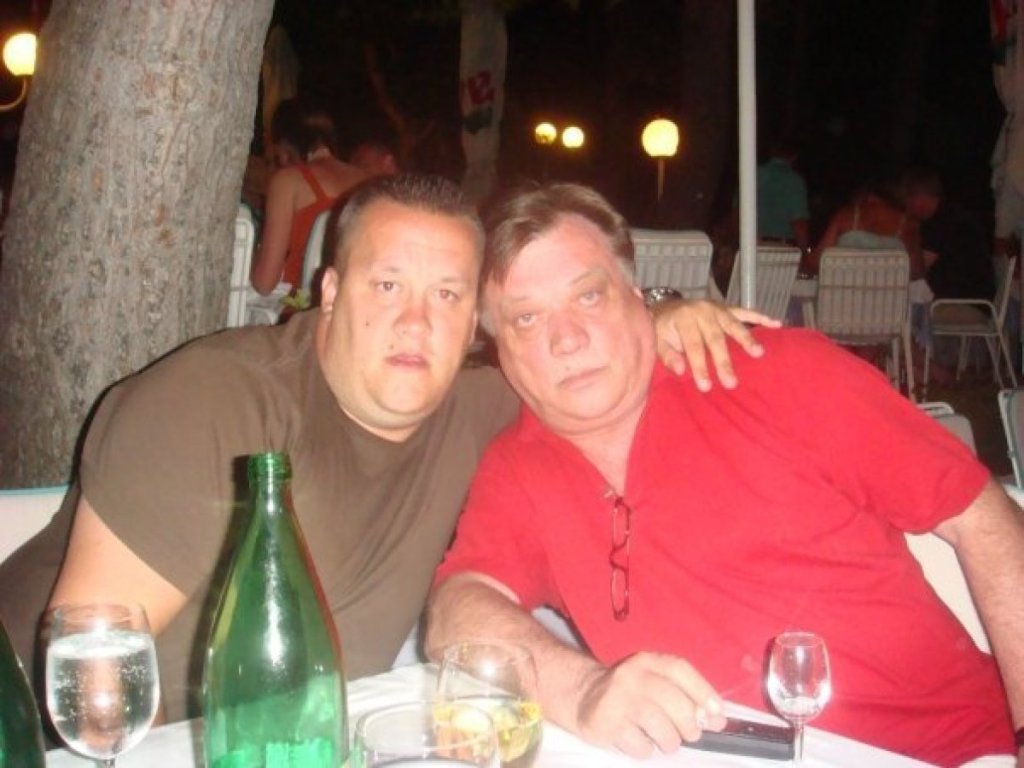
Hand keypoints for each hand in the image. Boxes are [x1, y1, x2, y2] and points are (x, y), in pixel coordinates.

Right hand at [572, 652, 725, 757]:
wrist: (585, 696)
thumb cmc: (630, 693)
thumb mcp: (654, 681)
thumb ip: (684, 694)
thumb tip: (717, 718)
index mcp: (647, 661)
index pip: (680, 669)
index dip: (703, 692)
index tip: (717, 715)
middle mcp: (632, 676)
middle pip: (674, 701)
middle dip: (689, 724)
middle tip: (690, 734)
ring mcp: (617, 700)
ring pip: (660, 728)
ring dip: (670, 741)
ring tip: (664, 740)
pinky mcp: (606, 723)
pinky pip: (641, 745)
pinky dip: (646, 750)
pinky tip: (640, 741)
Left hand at [652, 299, 779, 390]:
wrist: (665, 307)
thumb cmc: (662, 329)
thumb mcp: (657, 341)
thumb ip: (668, 355)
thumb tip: (681, 371)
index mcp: (684, 319)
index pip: (693, 346)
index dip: (700, 366)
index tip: (706, 386)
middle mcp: (702, 311)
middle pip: (716, 338)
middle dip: (724, 361)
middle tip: (731, 383)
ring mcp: (717, 309)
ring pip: (734, 325)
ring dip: (747, 339)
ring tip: (759, 354)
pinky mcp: (727, 308)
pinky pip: (746, 312)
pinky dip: (761, 318)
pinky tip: (777, 324)